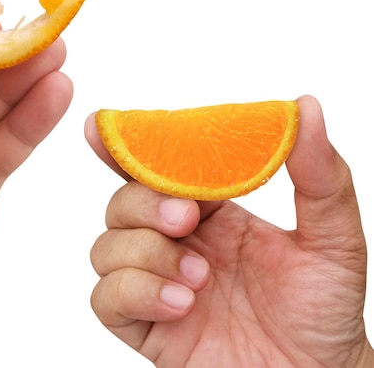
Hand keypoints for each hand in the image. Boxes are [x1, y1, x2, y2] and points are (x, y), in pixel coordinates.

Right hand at [85, 96, 373, 366]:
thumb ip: (319, 175)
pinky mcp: (145, 324)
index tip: (99, 126)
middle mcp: (177, 242)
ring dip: (146, 254)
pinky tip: (181, 305)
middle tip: (184, 220)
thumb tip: (306, 107)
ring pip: (106, 246)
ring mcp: (156, 282)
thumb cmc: (322, 314)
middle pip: (122, 202)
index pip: (159, 169)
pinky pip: (105, 298)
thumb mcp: (332, 239)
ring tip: (199, 280)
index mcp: (212, 212)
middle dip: (144, 203)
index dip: (126, 146)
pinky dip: (135, 292)